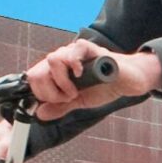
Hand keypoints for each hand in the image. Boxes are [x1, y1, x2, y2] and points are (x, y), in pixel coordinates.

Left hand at [25, 38, 161, 120]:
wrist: (127, 81)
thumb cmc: (104, 87)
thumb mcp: (78, 102)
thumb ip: (59, 107)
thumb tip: (39, 114)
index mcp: (57, 70)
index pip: (34, 78)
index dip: (42, 94)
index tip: (59, 102)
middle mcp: (62, 59)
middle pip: (38, 71)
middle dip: (50, 91)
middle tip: (68, 98)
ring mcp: (74, 52)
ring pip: (52, 60)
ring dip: (62, 81)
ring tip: (76, 91)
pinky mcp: (90, 48)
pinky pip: (73, 50)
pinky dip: (74, 64)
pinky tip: (81, 75)